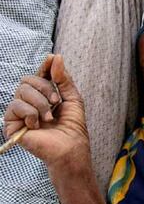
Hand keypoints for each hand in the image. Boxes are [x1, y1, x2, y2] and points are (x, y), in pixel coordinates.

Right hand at [3, 54, 89, 169]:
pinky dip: (30, 113)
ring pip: (22, 91)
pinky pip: (15, 105)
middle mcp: (29, 102)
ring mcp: (19, 112)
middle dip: (46, 88)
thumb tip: (55, 57)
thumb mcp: (72, 97)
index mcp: (43, 95)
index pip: (38, 75)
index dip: (44, 66)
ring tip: (49, 118)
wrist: (70, 146)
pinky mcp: (11, 123)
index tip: (51, 58)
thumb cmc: (72, 126)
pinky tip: (37, 124)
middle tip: (57, 102)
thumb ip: (63, 78)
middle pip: (28, 80)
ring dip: (41, 103)